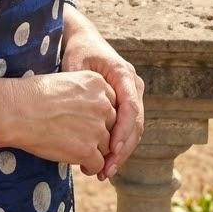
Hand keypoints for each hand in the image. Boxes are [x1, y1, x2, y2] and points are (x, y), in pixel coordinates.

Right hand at [11, 70, 117, 176]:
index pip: (112, 104)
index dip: (102, 116)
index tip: (90, 123)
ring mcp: (97, 128)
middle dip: (101, 134)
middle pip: (113, 125)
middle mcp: (102, 104)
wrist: (16, 110)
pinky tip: (81, 165)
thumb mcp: (65, 82)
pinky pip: (99, 163)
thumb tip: (92, 114)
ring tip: (82, 154)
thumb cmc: (33, 95)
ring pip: (108, 146)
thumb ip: (85, 96)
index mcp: (96, 83)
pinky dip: (91, 167)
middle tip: (86, 141)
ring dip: (97, 152)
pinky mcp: (88, 150)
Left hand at [61, 8, 144, 179]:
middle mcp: (133, 85)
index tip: (112, 152)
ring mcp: (133, 94)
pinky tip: (105, 161)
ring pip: (135, 129)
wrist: (84, 39)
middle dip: (123, 150)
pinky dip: (119, 145)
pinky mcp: (127, 102)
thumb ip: (80, 85)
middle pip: (136, 124)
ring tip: (104, 172)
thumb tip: (80, 109)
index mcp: (123, 74)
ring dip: (122, 152)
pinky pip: (127, 127)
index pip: (131, 107)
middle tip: (106, 171)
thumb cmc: (78, 50)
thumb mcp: (76, 63)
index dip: (124, 132)